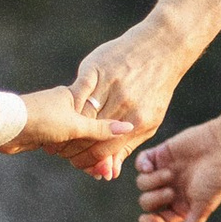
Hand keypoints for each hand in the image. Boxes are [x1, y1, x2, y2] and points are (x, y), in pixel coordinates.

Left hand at [5, 83, 138, 177]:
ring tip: (101, 174)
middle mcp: (68, 108)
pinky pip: (67, 148)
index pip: (101, 115)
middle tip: (109, 172)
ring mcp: (57, 122)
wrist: (6, 126)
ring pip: (79, 141)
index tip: (119, 155)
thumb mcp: (76, 125)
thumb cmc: (41, 118)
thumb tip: (129, 127)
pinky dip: (76, 158)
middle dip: (101, 152)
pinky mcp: (46, 135)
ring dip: (89, 157)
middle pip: (91, 131)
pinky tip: (85, 169)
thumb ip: (102, 129)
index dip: (111, 135)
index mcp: (76, 97)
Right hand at [71, 18, 190, 151]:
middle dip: (73, 148)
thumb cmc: (154, 89)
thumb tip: (108, 173)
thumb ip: (126, 147)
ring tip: (58, 137)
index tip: (76, 163)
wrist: (162, 48)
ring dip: (66, 129)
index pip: (104, 151)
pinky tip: (61, 113)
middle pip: (89, 135)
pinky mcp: (96, 68)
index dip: (87, 162)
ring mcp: (110, 85)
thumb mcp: (149, 121)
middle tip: (62, 152)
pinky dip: (67, 105)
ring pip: (80, 115)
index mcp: (137, 122)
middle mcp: (123, 104)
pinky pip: (76, 91)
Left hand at [135, 107, 220, 221]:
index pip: (159, 219)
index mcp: (181, 206)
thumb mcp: (204, 205)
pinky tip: (152, 165)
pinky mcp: (161, 155)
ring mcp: (164, 172)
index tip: (146, 220)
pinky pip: (141, 162)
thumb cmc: (217, 178)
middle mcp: (171, 190)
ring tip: (170, 173)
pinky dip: (143, 165)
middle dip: (154, 198)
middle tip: (171, 189)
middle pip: (147, 202)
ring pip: (141, 183)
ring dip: (152, 180)